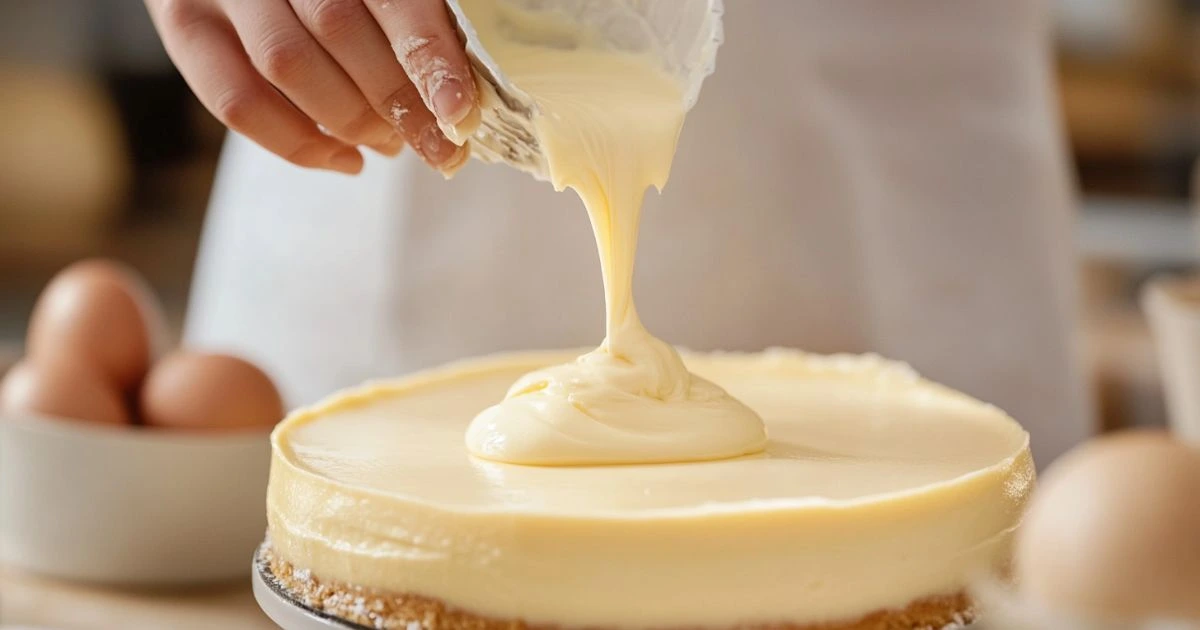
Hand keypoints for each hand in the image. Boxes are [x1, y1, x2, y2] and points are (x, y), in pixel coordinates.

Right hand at [146, 0, 476, 173]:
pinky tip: (345, 159)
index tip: (458, 110)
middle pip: (338, 28)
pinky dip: (297, 145)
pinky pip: (236, 102)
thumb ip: (417, 17)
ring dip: (350, 122)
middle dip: (396, 102)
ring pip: (286, 66)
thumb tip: (455, 96)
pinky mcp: (184, 24)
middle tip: (437, 143)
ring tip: (391, 143)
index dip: (426, 54)